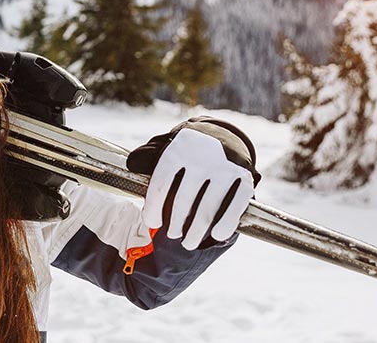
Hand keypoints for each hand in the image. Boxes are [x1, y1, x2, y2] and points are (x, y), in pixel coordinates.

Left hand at [128, 117, 260, 250]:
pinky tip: (216, 235)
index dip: (153, 208)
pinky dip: (225, 224)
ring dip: (196, 231)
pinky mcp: (244, 177)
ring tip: (188, 242)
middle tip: (172, 236)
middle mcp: (202, 157)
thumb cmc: (186, 150)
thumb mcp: (165, 146)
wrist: (222, 134)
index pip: (161, 184)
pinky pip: (235, 206)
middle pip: (183, 201)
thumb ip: (147, 156)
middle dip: (175, 224)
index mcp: (178, 149)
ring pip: (207, 209)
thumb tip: (132, 165)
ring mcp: (225, 168)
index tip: (152, 223)